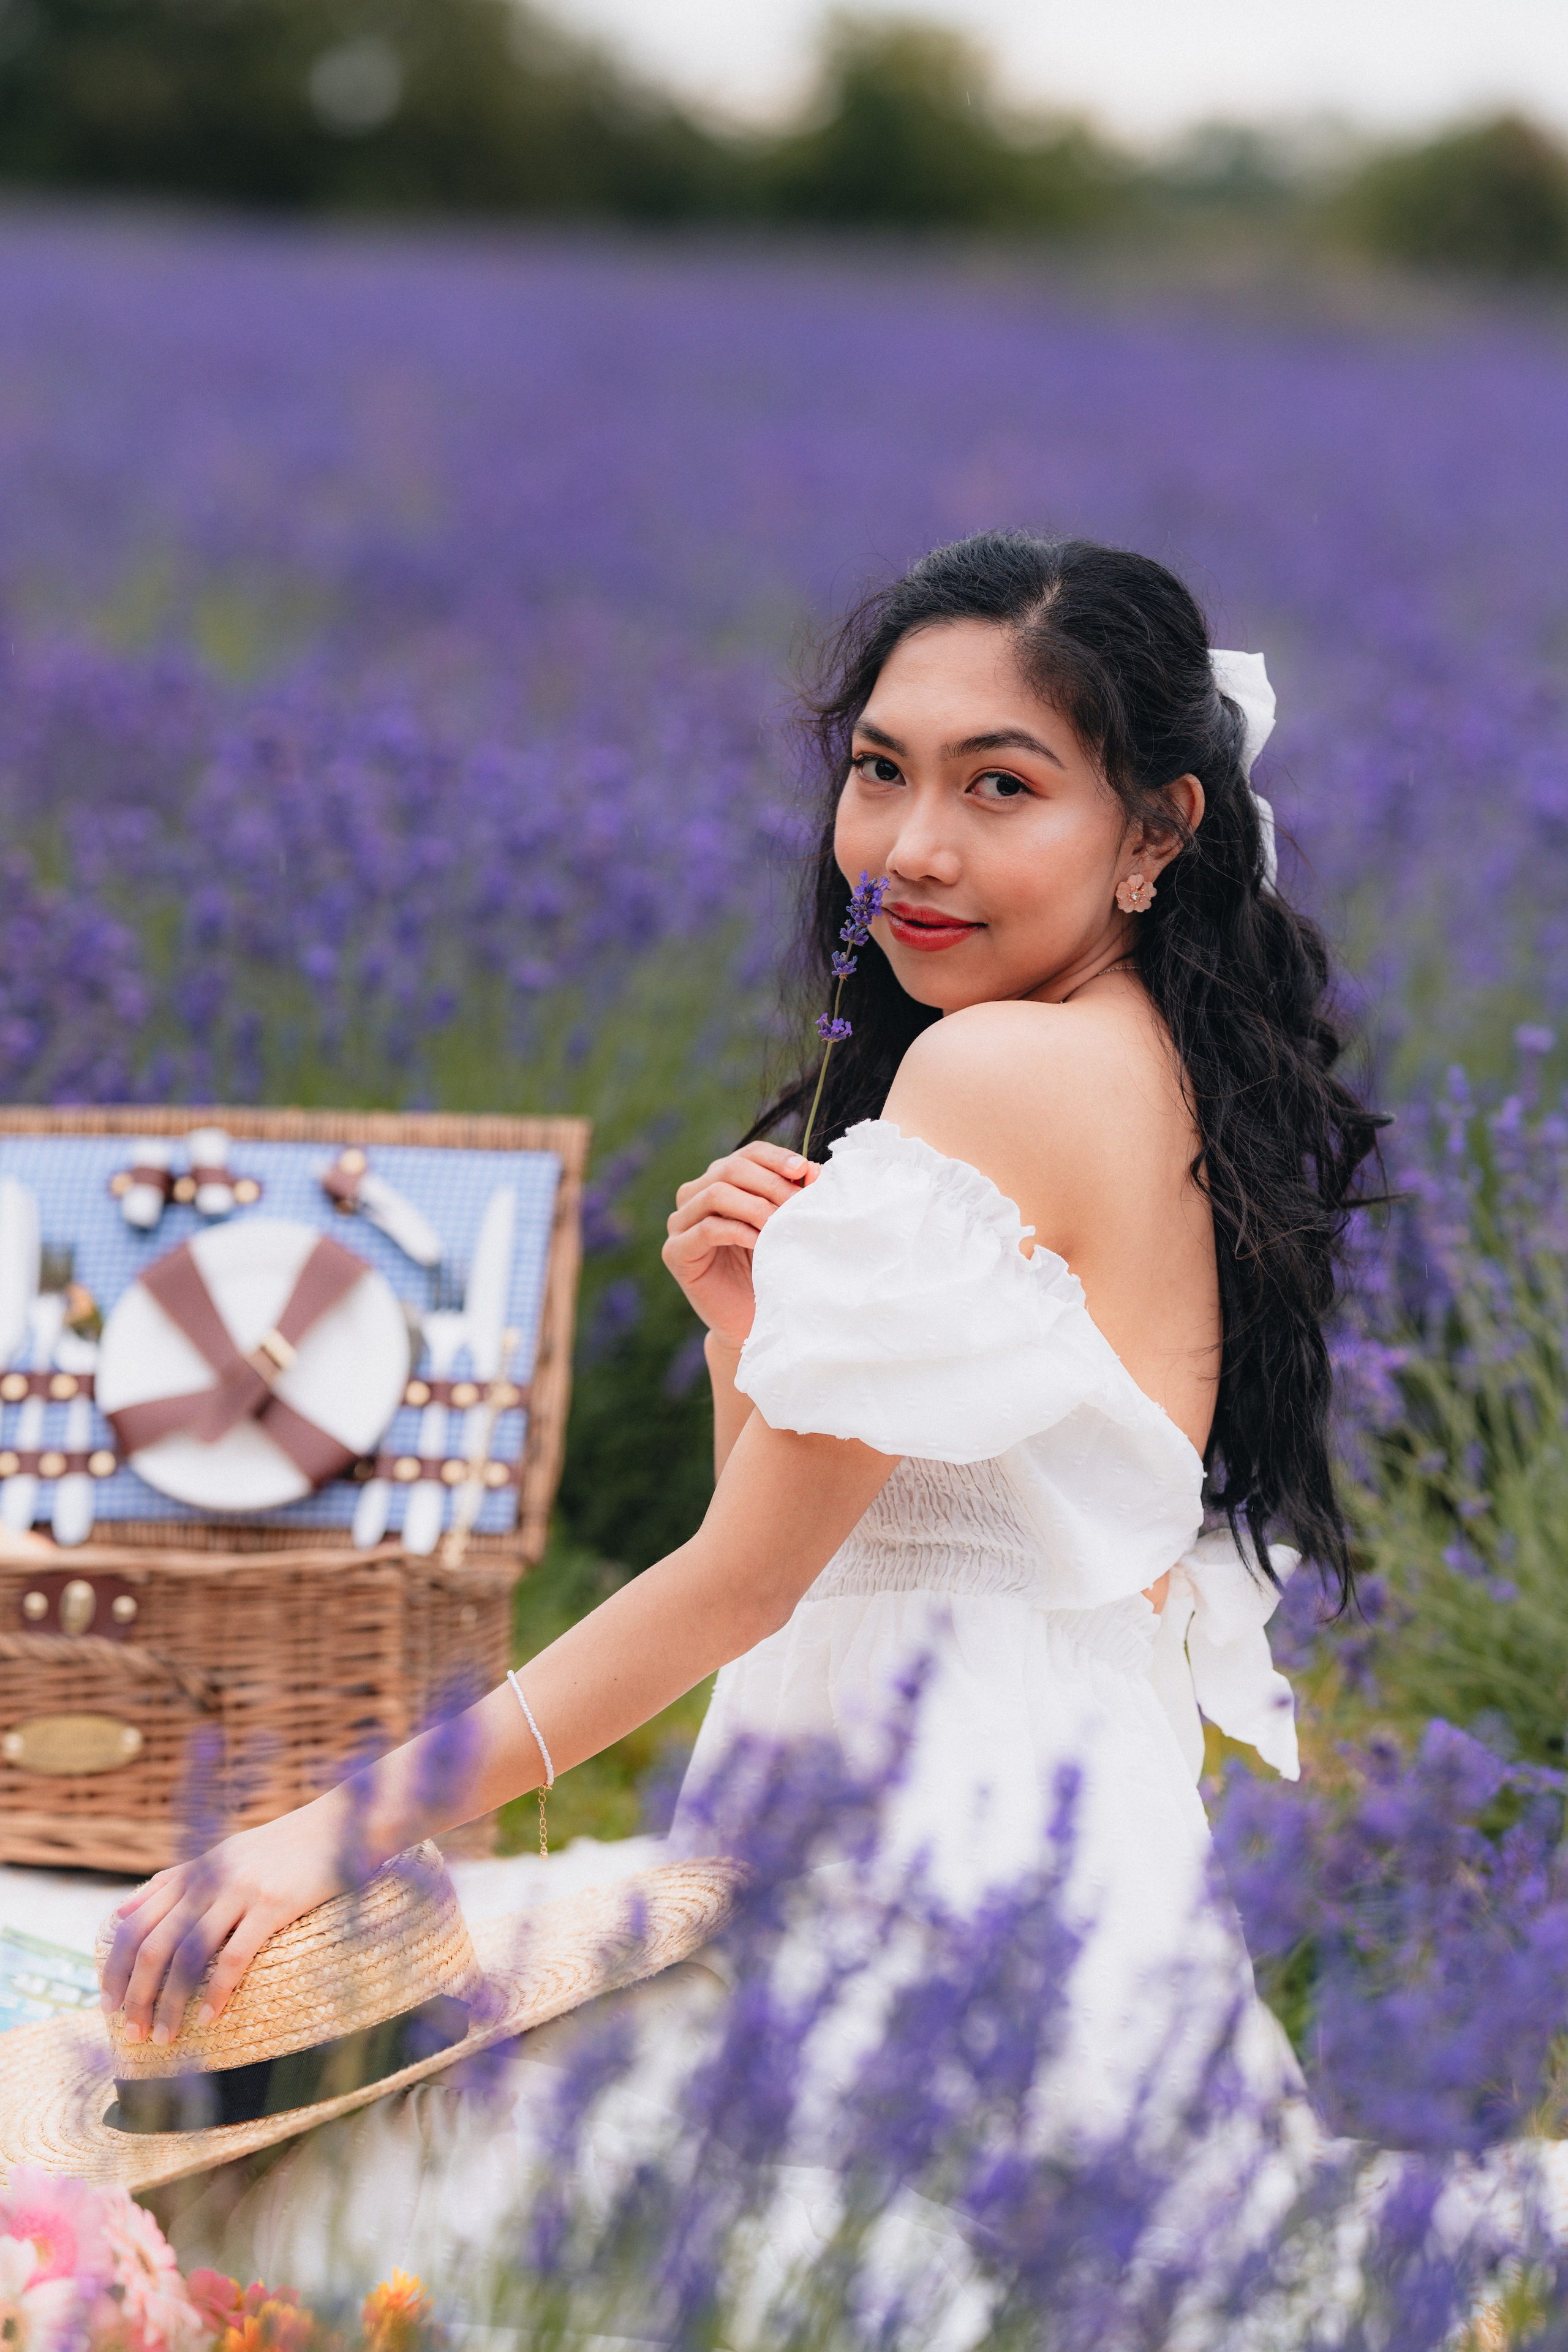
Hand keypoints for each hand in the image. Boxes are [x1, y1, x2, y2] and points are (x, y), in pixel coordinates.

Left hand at [99, 1796, 352, 2044]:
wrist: (340, 1824)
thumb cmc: (284, 1847)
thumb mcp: (223, 1853)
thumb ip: (175, 1881)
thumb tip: (122, 1913)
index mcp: (195, 1869)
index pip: (135, 1922)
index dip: (115, 1967)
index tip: (109, 2004)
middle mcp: (210, 1878)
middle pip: (155, 1944)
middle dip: (137, 1994)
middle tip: (132, 2032)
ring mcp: (240, 1890)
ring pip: (188, 1954)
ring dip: (170, 2001)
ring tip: (164, 2037)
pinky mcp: (273, 1904)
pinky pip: (235, 1954)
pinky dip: (217, 1990)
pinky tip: (210, 2017)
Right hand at [662, 1142, 815, 1348]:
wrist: (751, 1320)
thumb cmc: (770, 1268)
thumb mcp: (785, 1225)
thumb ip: (794, 1196)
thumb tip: (813, 1170)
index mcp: (721, 1181)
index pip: (747, 1154)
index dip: (775, 1158)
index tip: (804, 1170)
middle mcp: (694, 1196)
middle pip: (729, 1168)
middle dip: (770, 1183)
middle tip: (798, 1204)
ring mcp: (680, 1223)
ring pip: (715, 1194)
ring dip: (755, 1206)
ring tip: (780, 1224)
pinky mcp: (675, 1252)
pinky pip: (707, 1230)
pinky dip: (739, 1231)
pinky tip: (761, 1242)